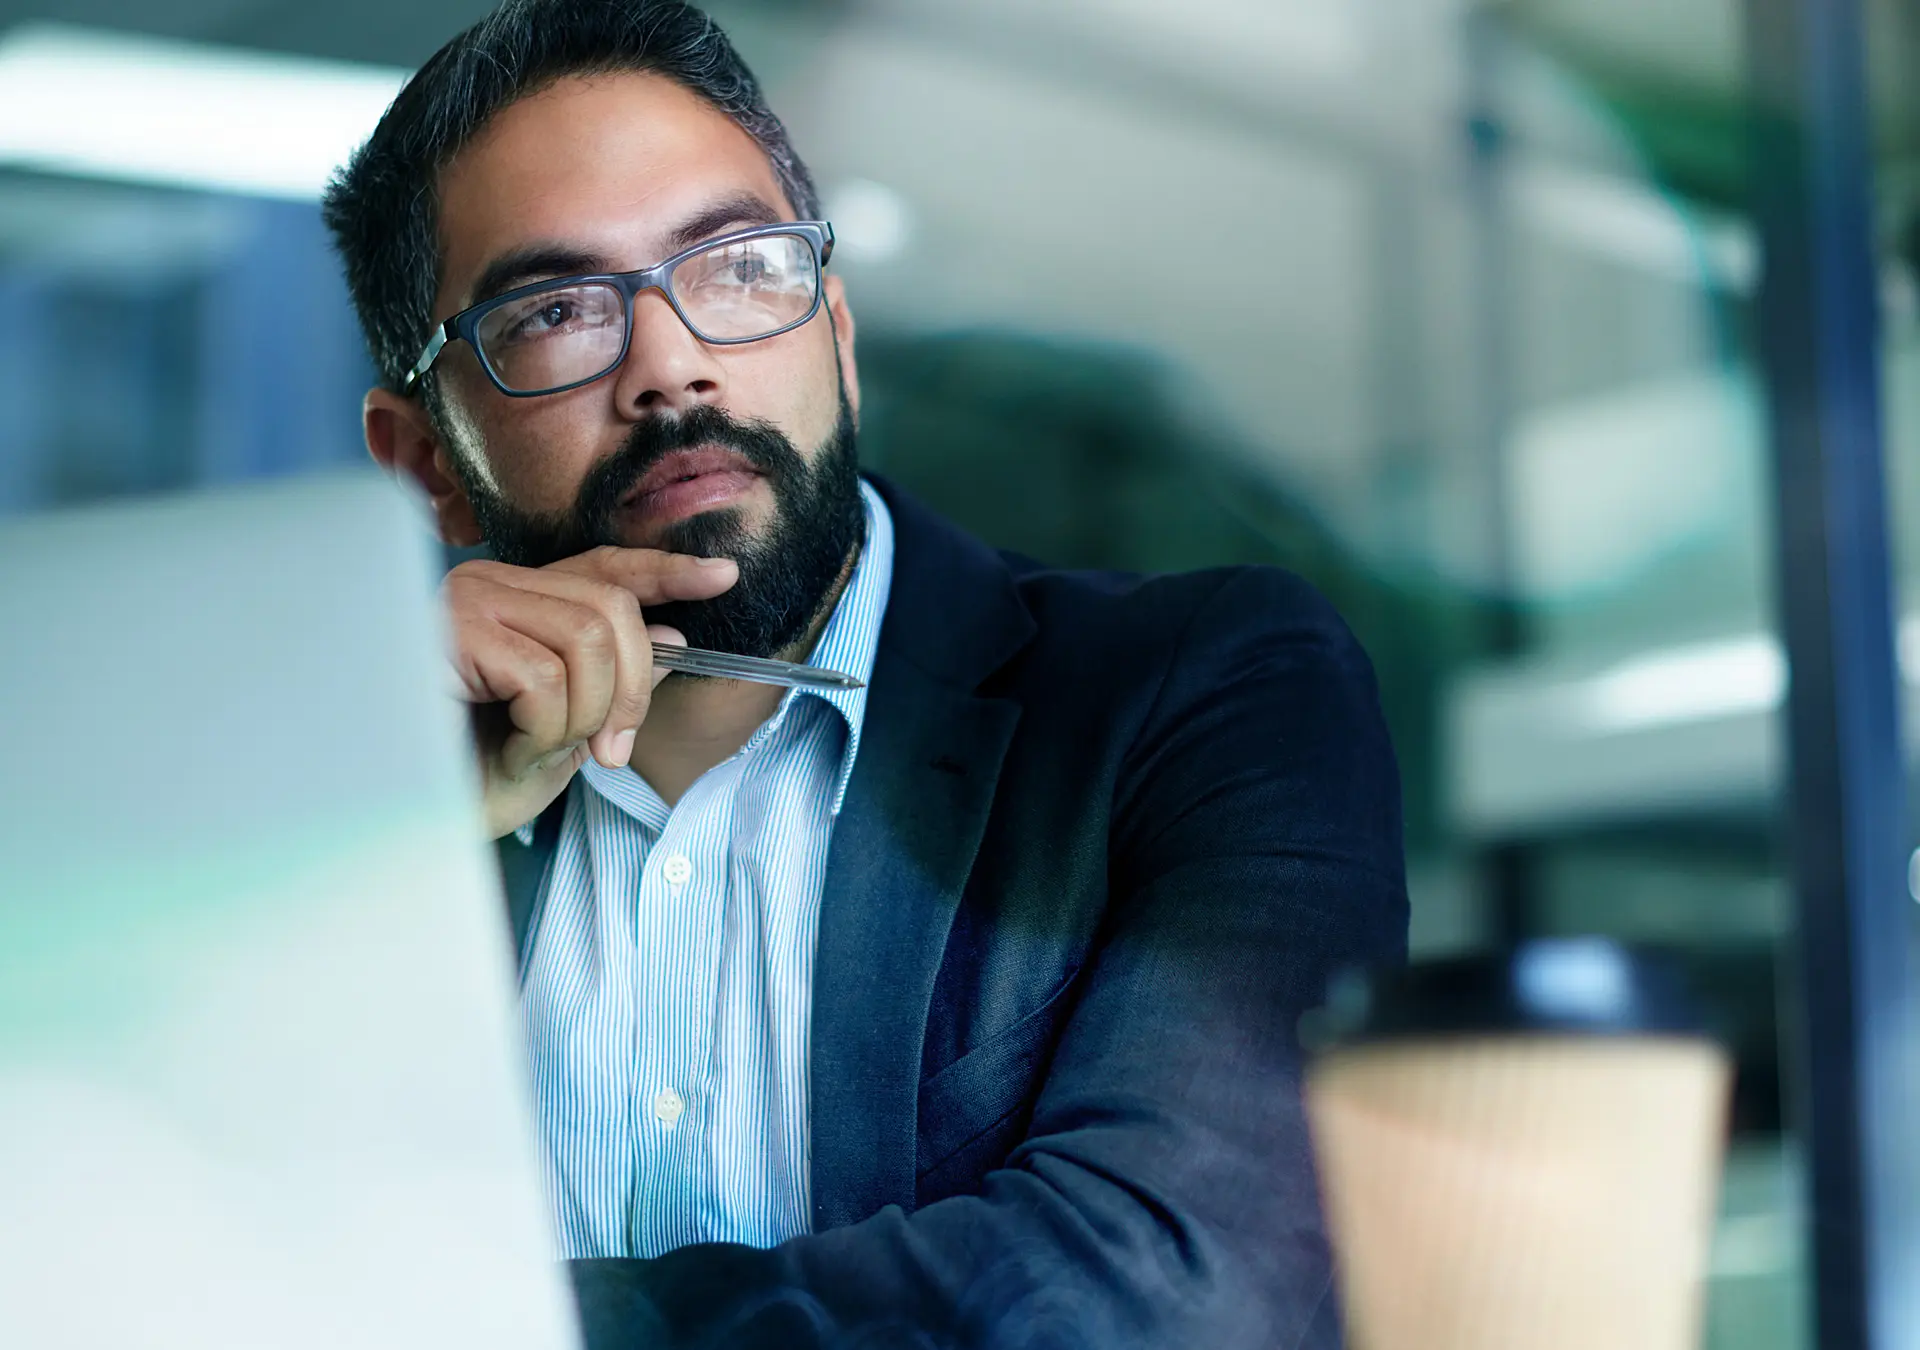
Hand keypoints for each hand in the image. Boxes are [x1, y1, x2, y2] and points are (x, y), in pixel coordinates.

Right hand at [443, 546, 738, 837]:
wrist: (403, 825)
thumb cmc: (471, 780)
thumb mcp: (565, 732)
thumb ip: (611, 680)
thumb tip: (672, 636)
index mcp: (515, 600)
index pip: (603, 568)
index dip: (665, 570)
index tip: (724, 576)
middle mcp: (488, 585)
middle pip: (611, 608)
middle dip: (630, 688)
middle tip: (611, 750)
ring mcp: (465, 602)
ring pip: (587, 641)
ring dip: (583, 717)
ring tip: (536, 750)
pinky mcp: (446, 633)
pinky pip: (544, 678)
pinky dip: (543, 731)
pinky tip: (506, 751)